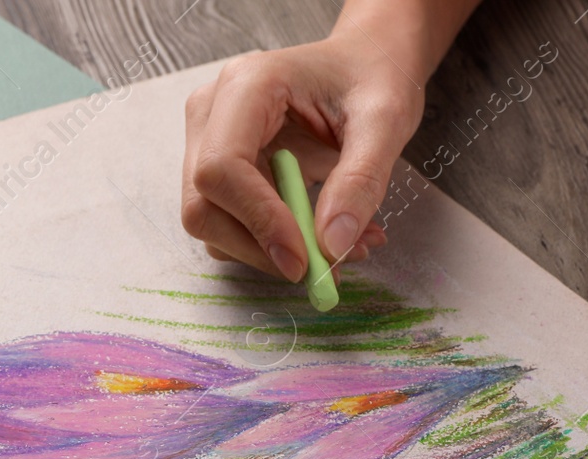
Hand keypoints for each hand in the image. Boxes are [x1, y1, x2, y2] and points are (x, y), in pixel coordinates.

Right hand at [180, 36, 423, 281]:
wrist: (366, 61)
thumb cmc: (373, 75)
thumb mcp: (385, 120)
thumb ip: (361, 180)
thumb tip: (331, 246)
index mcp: (246, 85)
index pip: (221, 168)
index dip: (258, 221)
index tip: (304, 258)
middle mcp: (212, 113)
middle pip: (203, 204)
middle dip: (258, 247)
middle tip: (319, 268)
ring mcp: (208, 142)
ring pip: (211, 223)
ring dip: (268, 252)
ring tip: (338, 246)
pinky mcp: (221, 171)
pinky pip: (230, 224)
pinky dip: (271, 245)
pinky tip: (320, 234)